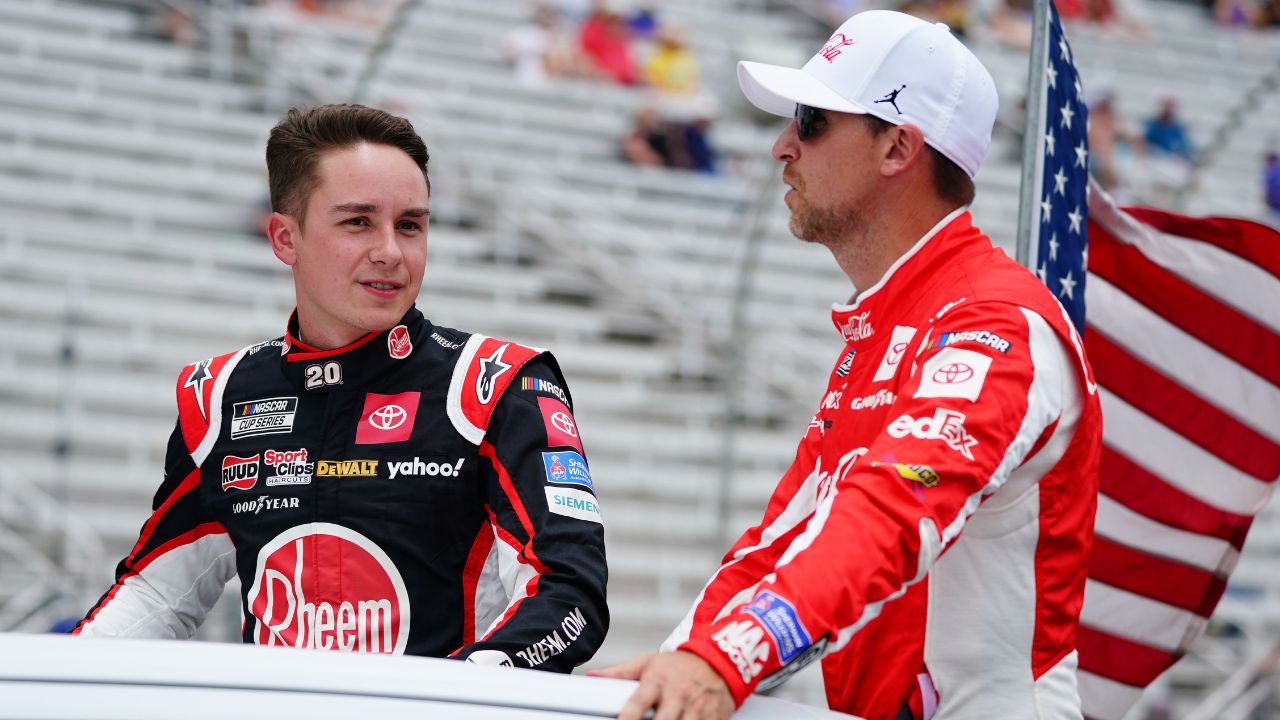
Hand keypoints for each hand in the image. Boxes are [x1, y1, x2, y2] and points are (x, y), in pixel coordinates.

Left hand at [589, 651, 734, 719]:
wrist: (719, 660)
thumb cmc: (679, 665)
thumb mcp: (648, 663)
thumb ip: (619, 673)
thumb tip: (591, 676)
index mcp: (658, 680)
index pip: (638, 704)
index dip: (627, 719)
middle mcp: (678, 694)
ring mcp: (697, 708)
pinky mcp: (713, 718)